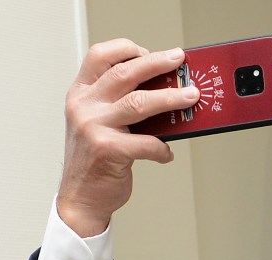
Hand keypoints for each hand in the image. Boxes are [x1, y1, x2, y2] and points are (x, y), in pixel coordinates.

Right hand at [57, 40, 201, 236]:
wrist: (80, 198)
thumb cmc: (95, 160)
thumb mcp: (98, 123)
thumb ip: (119, 104)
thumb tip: (163, 91)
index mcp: (80, 93)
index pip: (100, 56)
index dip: (127, 49)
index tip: (150, 52)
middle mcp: (84, 105)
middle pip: (125, 73)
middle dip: (157, 63)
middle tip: (179, 59)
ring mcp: (94, 126)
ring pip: (139, 102)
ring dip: (170, 98)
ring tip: (191, 96)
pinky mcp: (107, 150)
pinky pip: (146, 142)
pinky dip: (162, 148)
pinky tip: (167, 153)